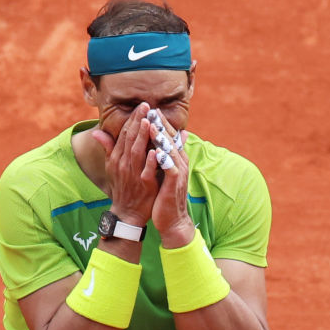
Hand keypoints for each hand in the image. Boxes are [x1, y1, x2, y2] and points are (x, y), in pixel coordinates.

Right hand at [90, 105, 157, 227]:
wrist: (127, 213)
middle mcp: (123, 164)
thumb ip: (107, 148)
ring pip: (137, 152)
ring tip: (149, 121)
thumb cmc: (122, 187)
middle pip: (130, 139)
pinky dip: (151, 161)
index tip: (141, 106)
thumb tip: (97, 132)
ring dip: (143, 136)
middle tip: (146, 106)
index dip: (132, 119)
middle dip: (138, 121)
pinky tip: (156, 150)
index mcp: (117, 158)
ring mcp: (133, 174)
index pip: (124, 134)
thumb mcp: (111, 167)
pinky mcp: (144, 185)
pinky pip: (147, 171)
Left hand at [147, 110, 194, 245]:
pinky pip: (170, 168)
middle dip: (161, 123)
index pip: (168, 136)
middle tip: (150, 109)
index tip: (149, 109)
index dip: (160, 122)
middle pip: (170, 138)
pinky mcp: (174, 184)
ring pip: (170, 150)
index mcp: (176, 158)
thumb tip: (157, 143)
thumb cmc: (165, 196)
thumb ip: (161, 157)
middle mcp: (179, 162)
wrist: (172, 220)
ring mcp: (178, 172)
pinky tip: (156, 150)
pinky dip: (164, 158)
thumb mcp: (163, 174)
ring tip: (153, 123)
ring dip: (162, 136)